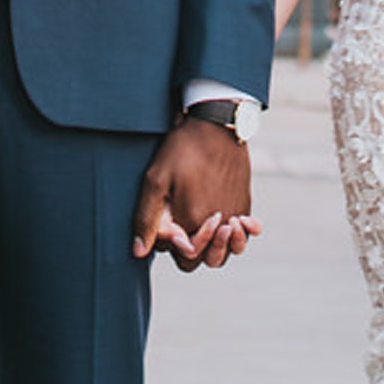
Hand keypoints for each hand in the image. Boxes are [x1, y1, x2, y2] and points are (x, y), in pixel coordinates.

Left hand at [134, 117, 257, 272]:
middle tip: (189, 226)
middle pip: (210, 260)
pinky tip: (230, 220)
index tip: (173, 225)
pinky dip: (240, 233)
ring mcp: (236, 214)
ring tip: (211, 225)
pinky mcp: (244, 203)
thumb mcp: (156, 180)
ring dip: (223, 246)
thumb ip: (147, 219)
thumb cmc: (183, 150)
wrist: (217, 124)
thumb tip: (138, 251)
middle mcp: (220, 224)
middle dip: (199, 250)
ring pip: (231, 251)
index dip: (176, 246)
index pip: (187, 257)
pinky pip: (245, 232)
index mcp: (195, 222)